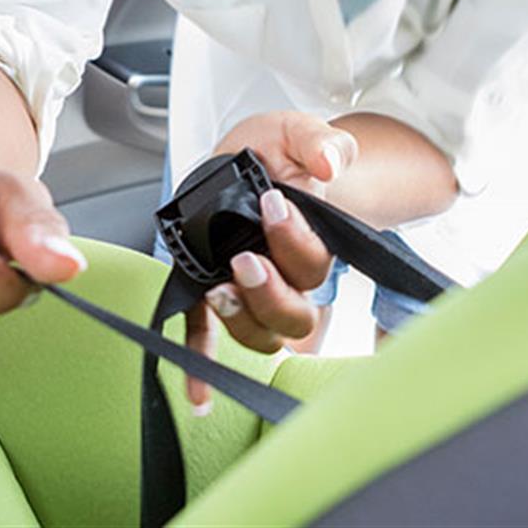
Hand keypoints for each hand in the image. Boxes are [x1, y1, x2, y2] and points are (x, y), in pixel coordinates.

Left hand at [182, 111, 357, 410]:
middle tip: (244, 259)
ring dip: (241, 319)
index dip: (294, 240)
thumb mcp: (295, 130)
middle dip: (270, 292)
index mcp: (311, 239)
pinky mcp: (209, 290)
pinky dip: (202, 368)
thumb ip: (319, 142)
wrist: (250, 156)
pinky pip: (208, 338)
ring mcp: (249, 289)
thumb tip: (329, 164)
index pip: (314, 260)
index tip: (273, 204)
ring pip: (260, 333)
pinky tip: (198, 397)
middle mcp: (286, 276)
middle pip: (294, 313)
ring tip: (218, 291)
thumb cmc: (278, 148)